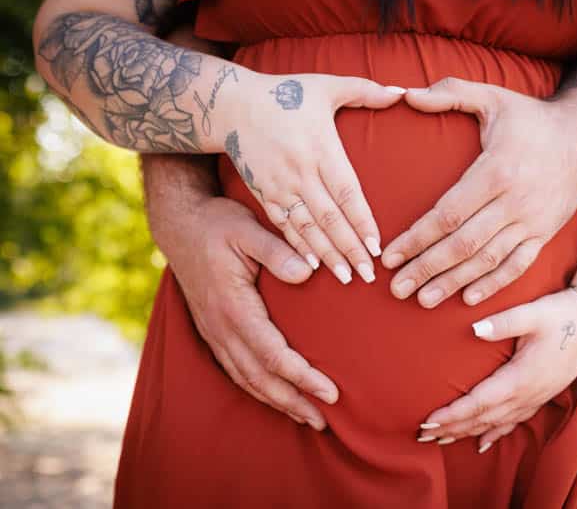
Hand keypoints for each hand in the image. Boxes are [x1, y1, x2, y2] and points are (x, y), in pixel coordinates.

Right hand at [162, 195, 338, 430]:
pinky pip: (236, 369)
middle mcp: (221, 327)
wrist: (179, 224)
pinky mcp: (214, 330)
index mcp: (233, 307)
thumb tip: (306, 272)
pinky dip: (258, 388)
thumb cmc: (216, 224)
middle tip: (325, 421)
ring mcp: (215, 331)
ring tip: (307, 417)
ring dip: (277, 401)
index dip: (302, 377)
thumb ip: (276, 251)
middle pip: (260, 377)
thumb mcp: (246, 228)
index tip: (330, 391)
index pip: (272, 354)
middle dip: (293, 401)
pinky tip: (275, 395)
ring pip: (246, 378)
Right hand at [227, 73, 404, 283]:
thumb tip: (401, 91)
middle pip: (329, 218)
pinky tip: (311, 267)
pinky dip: (298, 247)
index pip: (346, 193)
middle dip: (349, 249)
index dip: (362, 221)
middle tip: (368, 275)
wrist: (231, 105)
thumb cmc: (285, 94)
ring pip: (307, 228)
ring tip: (345, 278)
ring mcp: (280, 186)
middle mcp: (300, 172)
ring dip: (326, 255)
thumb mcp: (326, 86)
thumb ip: (365, 90)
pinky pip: (283, 227)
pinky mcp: (264, 194)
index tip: (376, 246)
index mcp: (320, 148)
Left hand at [381, 78, 576, 307]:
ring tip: (423, 300)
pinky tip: (468, 300)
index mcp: (497, 170)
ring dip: (453, 282)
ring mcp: (532, 222)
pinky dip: (493, 284)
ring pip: (488, 260)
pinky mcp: (544, 234)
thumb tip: (406, 94)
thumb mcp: (492, 96)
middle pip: (464, 244)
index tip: (390, 255)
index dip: (417, 238)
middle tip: (396, 288)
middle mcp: (515, 202)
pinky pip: (517, 266)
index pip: (448, 214)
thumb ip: (449, 93)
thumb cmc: (530, 117)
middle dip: (427, 268)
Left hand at [416, 289, 576, 451]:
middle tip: (421, 434)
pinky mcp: (540, 395)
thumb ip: (503, 322)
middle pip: (484, 419)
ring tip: (439, 439)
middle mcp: (528, 394)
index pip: (481, 402)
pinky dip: (493, 434)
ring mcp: (536, 398)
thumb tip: (474, 329)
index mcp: (522, 376)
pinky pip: (513, 422)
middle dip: (452, 427)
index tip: (429, 420)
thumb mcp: (533, 313)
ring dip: (466, 432)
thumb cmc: (561, 314)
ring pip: (495, 424)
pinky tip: (480, 444)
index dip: (454, 413)